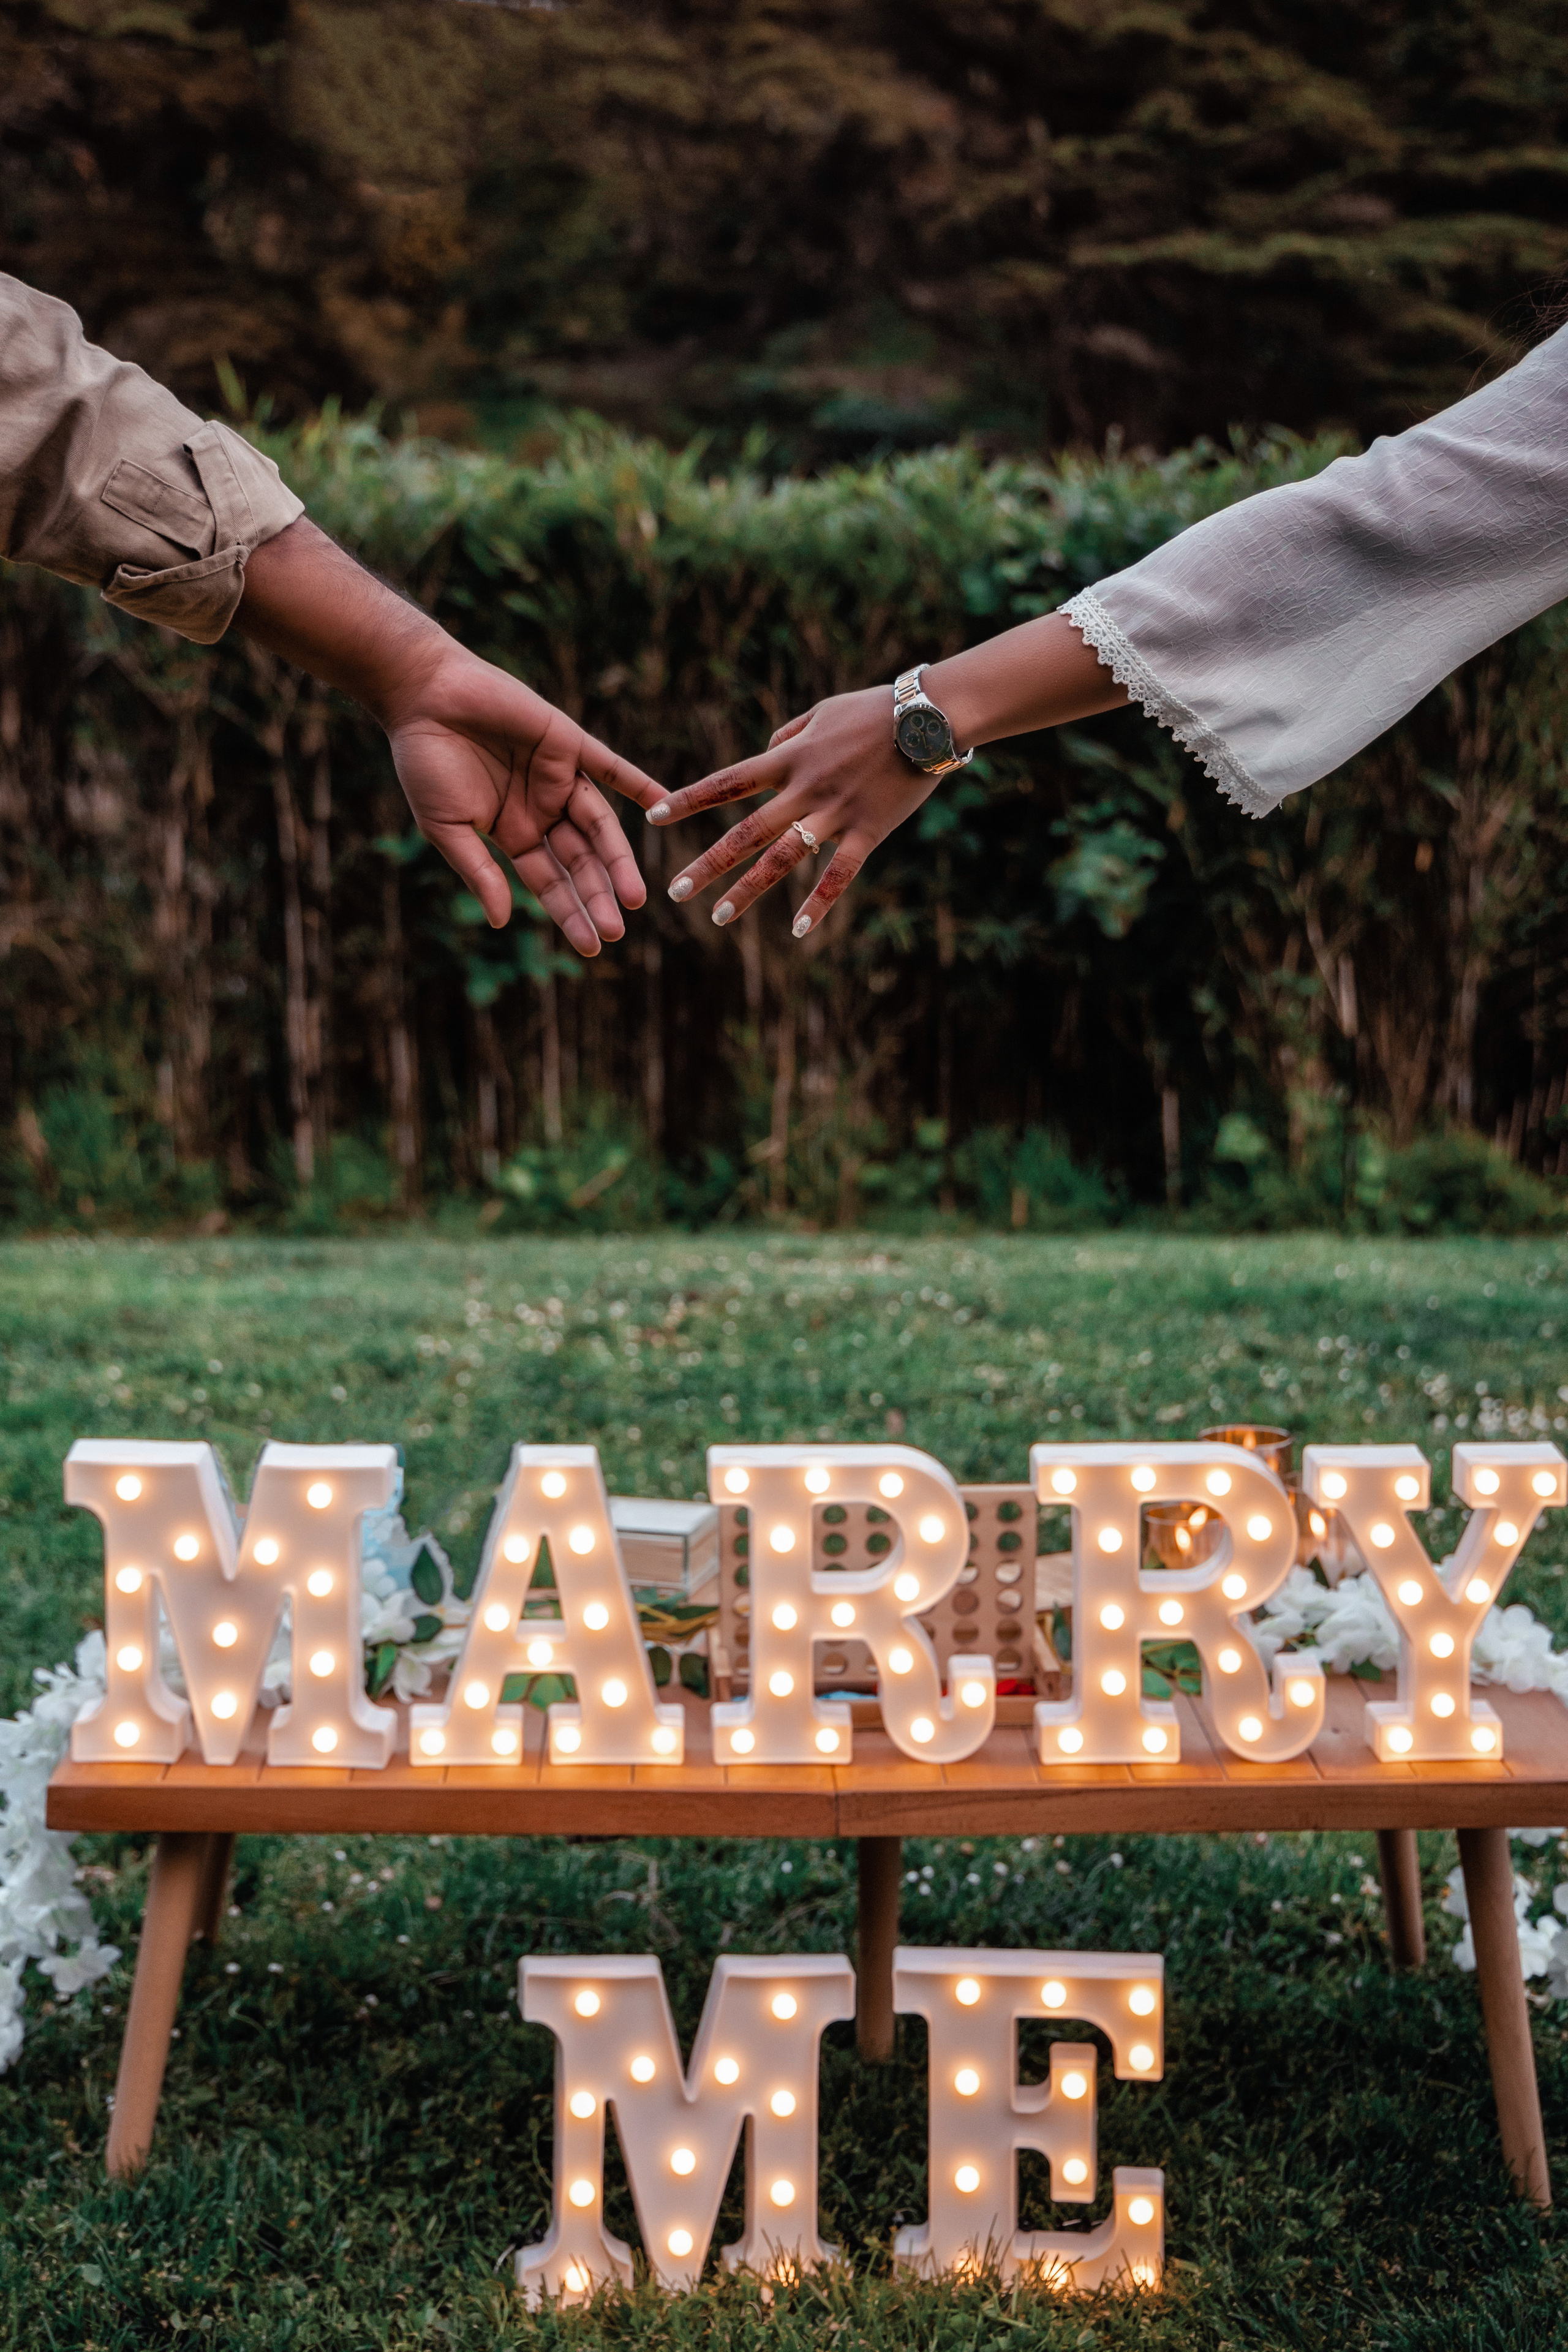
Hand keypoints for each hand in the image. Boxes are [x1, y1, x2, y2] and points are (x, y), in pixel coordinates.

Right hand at [237, 516, 664, 955]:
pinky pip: (610, 766)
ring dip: (618, 860)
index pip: (549, 883)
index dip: (570, 913)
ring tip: (634, 897)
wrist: (422, 695)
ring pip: (599, 825)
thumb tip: (503, 921)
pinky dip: (637, 783)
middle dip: (597, 896)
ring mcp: (558, 777)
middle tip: (616, 932)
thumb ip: (479, 872)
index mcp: (513, 834)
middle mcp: (542, 810)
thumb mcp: (448, 827)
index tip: (592, 946)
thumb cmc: (424, 762)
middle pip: (579, 862)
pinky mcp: (567, 741)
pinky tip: (662, 804)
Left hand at [647, 613, 1124, 936]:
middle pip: (744, 833)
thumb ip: (789, 733)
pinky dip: (819, 904)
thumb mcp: (823, 710)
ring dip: (747, 891)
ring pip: (782, 860)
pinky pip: (838, 874)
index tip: (654, 818)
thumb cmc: (876, 708)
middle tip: (674, 893)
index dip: (689, 801)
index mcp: (788, 757)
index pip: (726, 782)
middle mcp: (803, 789)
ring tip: (718, 918)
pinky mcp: (868, 832)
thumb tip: (767, 747)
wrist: (930, 716)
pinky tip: (799, 931)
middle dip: (706, 864)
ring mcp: (834, 814)